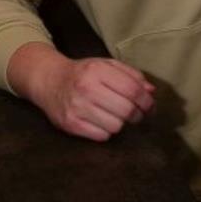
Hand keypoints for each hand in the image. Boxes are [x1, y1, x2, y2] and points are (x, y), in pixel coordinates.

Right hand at [7, 43, 155, 140]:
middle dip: (138, 114)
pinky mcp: (70, 124)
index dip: (147, 101)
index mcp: (97, 70)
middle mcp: (86, 88)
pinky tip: (102, 121)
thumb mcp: (107, 65)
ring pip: (116, 126)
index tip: (150, 105)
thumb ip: (131, 75)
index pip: (132, 90)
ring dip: (121, 123)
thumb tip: (151, 91)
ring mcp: (76, 108)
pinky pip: (101, 136)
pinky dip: (106, 131)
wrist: (49, 81)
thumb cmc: (84, 73)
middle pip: (126, 110)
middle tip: (138, 114)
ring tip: (116, 115)